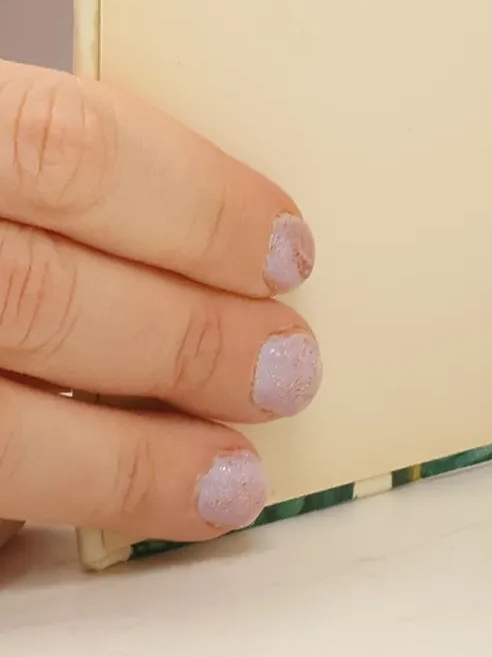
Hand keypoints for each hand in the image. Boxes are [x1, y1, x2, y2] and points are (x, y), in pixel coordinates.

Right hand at [0, 61, 319, 544]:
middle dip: (186, 341)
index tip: (288, 250)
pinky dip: (39, 498)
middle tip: (288, 367)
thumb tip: (211, 229)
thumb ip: (39, 164)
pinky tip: (110, 508)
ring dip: (128, 458)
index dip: (196, 204)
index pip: (69, 148)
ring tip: (233, 476)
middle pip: (39, 294)